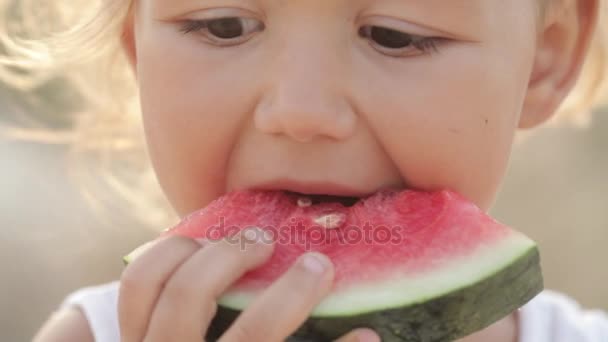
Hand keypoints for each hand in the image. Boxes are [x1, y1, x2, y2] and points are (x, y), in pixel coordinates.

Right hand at [118, 228, 378, 341]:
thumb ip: (179, 325)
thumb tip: (212, 257)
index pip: (141, 285)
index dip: (176, 250)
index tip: (212, 240)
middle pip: (188, 294)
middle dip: (232, 254)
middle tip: (266, 241)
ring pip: (255, 332)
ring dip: (292, 291)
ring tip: (319, 268)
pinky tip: (365, 337)